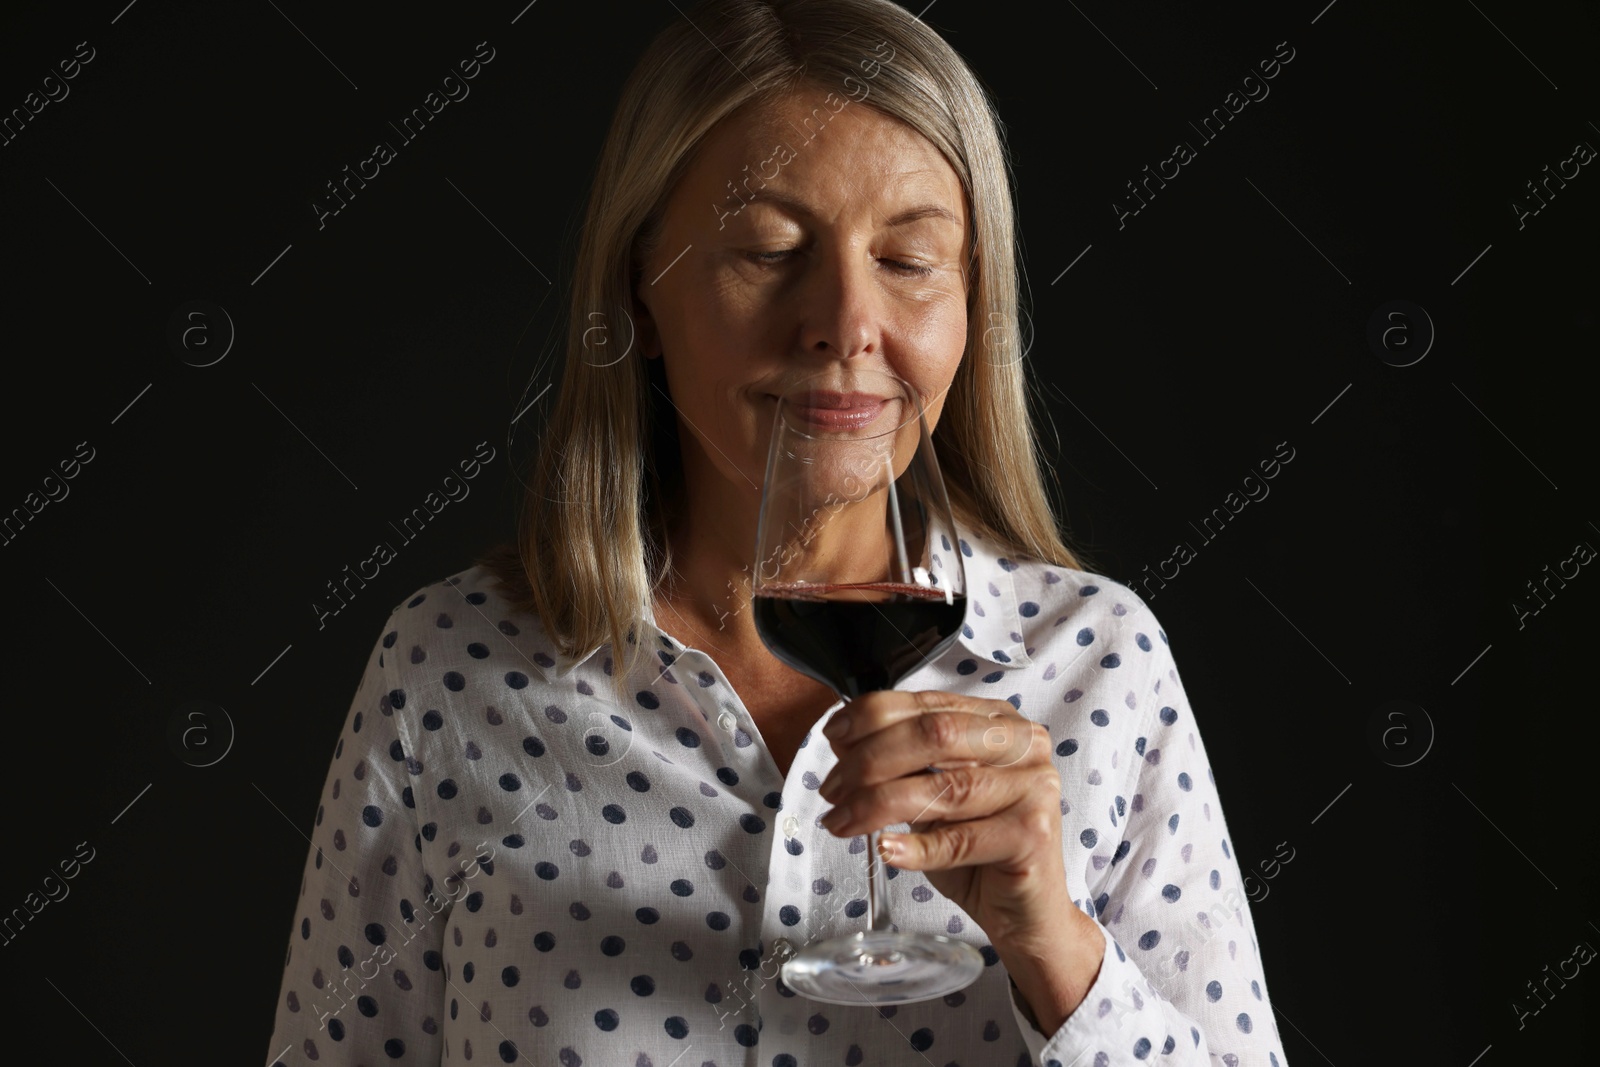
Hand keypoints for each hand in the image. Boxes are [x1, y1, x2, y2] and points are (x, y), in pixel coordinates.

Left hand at [817, 689, 1081, 954]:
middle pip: (935, 736)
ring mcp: (1034, 786)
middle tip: (832, 790)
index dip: (871, 716)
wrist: (1023, 912)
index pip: (928, 704)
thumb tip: (843, 740)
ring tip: (843, 822)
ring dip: (878, 805)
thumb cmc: (976, 849)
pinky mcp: (1032, 833)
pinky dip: (914, 847)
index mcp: (998, 720)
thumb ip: (898, 763)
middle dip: (869, 760)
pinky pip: (960, 839)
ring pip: (944, 787)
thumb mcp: (931, 795)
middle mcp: (1023, 744)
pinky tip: (886, 849)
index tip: (832, 737)